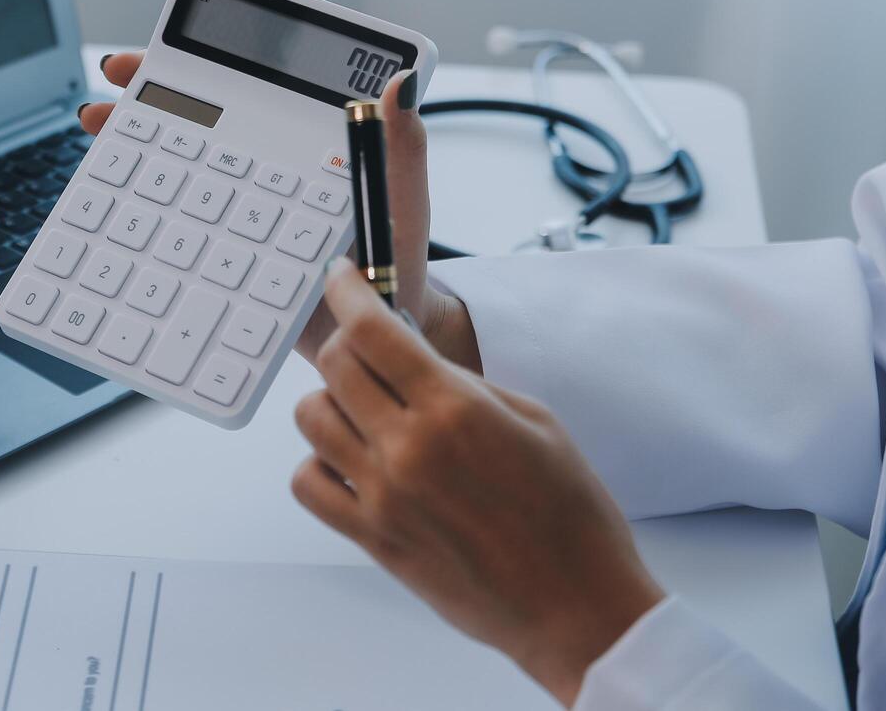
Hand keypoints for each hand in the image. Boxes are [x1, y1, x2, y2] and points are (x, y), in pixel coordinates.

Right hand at [82, 52, 480, 369]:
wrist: (375, 339)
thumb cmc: (398, 262)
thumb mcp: (404, 198)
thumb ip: (404, 145)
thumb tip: (399, 83)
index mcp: (299, 148)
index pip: (244, 92)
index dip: (197, 67)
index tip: (154, 56)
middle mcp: (259, 174)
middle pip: (195, 125)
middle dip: (143, 102)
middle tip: (108, 92)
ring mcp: (234, 216)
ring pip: (174, 173)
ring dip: (130, 150)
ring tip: (99, 129)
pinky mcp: (220, 258)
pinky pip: (174, 233)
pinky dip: (138, 218)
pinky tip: (114, 210)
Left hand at [292, 259, 662, 706]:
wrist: (577, 608)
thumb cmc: (571, 514)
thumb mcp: (537, 420)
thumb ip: (464, 383)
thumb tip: (410, 357)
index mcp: (455, 408)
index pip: (372, 329)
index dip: (347, 291)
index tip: (340, 277)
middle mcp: (408, 447)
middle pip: (335, 365)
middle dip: (346, 342)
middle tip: (369, 349)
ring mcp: (383, 496)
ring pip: (311, 418)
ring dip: (332, 402)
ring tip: (366, 412)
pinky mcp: (371, 538)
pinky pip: (307, 483)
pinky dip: (319, 463)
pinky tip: (352, 463)